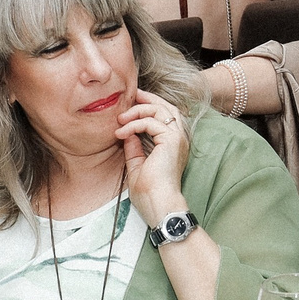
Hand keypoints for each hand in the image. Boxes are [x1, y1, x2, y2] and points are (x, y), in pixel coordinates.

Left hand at [117, 91, 190, 217]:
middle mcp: (179, 139)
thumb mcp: (137, 166)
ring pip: (159, 110)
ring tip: (120, 119)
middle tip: (131, 95)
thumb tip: (127, 135)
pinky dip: (134, 124)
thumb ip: (134, 149)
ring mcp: (177, 138)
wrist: (158, 204)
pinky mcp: (171, 140)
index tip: (131, 104)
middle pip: (166, 107)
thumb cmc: (149, 192)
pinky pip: (151, 122)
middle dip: (147, 99)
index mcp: (173, 145)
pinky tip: (121, 132)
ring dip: (137, 111)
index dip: (149, 106)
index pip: (165, 116)